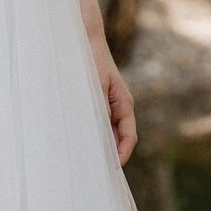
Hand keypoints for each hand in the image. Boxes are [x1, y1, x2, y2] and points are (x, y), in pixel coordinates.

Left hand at [97, 42, 136, 163]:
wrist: (85, 40)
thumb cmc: (92, 62)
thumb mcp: (96, 88)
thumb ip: (101, 111)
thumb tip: (103, 135)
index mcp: (125, 103)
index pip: (129, 135)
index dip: (123, 153)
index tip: (113, 167)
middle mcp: (119, 106)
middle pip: (119, 137)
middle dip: (110, 153)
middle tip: (96, 170)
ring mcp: (109, 105)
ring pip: (108, 132)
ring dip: (101, 144)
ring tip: (86, 159)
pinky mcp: (98, 102)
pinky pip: (99, 123)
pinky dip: (94, 133)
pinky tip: (81, 140)